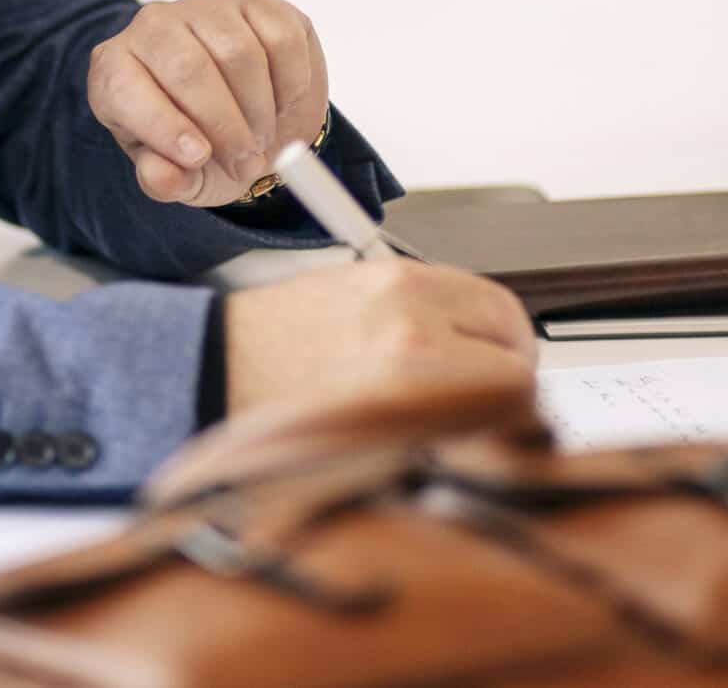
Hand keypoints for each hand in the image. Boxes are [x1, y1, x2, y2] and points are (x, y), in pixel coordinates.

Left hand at [87, 0, 327, 206]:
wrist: (249, 120)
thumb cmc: (203, 148)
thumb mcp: (178, 178)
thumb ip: (164, 181)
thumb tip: (163, 177)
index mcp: (116, 69)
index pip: (124, 87)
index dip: (163, 127)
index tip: (199, 159)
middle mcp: (153, 26)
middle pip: (187, 68)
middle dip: (224, 126)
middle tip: (245, 162)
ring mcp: (206, 6)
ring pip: (238, 52)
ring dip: (259, 109)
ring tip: (262, 137)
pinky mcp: (255, 0)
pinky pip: (280, 37)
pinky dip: (291, 83)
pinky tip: (281, 102)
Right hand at [221, 257, 538, 414]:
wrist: (214, 369)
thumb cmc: (277, 335)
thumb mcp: (356, 289)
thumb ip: (428, 305)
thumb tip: (488, 336)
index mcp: (405, 282)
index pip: (503, 310)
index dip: (502, 337)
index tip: (492, 353)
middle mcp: (415, 329)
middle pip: (513, 362)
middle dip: (498, 379)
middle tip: (468, 392)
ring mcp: (408, 389)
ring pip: (495, 411)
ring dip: (476, 416)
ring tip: (431, 415)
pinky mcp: (393, 435)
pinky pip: (457, 445)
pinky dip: (447, 445)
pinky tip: (412, 436)